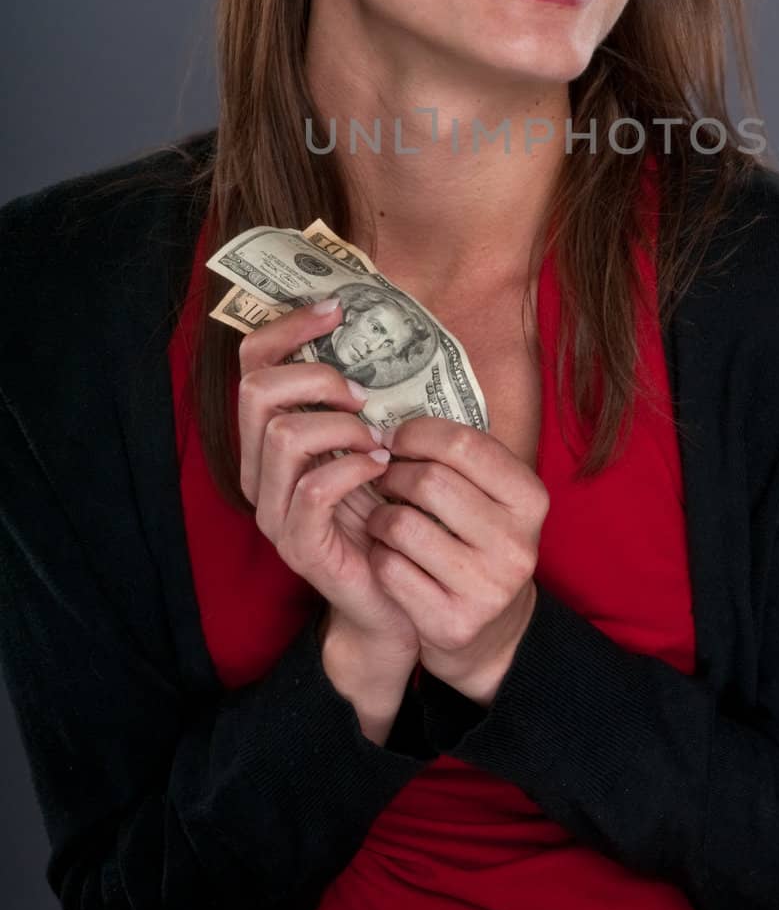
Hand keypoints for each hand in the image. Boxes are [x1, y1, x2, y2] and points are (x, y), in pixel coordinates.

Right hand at [236, 298, 419, 666]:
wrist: (395, 600)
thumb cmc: (387, 513)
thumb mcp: (369, 443)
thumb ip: (356, 399)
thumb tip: (370, 329)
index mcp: (269, 442)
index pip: (251, 364)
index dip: (288, 327)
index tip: (335, 310)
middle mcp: (260, 474)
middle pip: (256, 392)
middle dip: (317, 380)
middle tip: (362, 397)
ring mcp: (274, 513)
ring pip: (284, 436)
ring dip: (341, 426)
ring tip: (377, 440)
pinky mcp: (299, 547)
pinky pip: (313, 489)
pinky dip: (352, 467)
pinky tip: (382, 468)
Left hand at [364, 416, 548, 704]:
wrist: (491, 634)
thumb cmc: (480, 545)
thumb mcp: (493, 499)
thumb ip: (462, 459)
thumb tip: (395, 413)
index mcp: (531, 500)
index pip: (465, 443)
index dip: (418, 433)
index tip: (395, 438)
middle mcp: (517, 544)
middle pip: (429, 481)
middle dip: (393, 474)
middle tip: (383, 478)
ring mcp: (487, 588)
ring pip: (402, 525)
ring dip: (379, 517)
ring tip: (383, 518)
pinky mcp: (453, 623)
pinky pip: (390, 569)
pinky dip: (378, 555)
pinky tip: (386, 554)